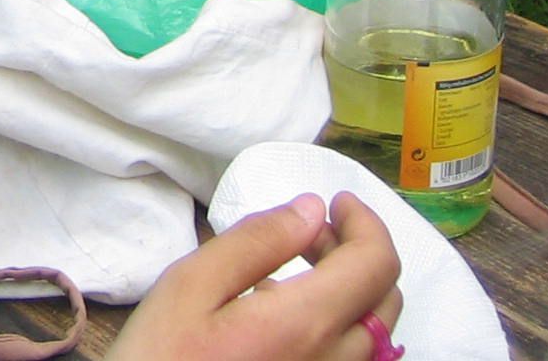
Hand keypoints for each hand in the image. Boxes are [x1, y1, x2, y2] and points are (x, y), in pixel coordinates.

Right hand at [109, 193, 404, 360]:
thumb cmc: (162, 356)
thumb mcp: (191, 284)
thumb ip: (256, 241)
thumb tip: (312, 210)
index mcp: (306, 324)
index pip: (376, 264)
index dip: (365, 222)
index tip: (335, 202)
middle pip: (385, 299)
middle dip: (356, 252)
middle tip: (307, 232)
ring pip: (375, 334)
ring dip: (352, 290)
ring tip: (295, 272)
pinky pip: (352, 360)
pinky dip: (340, 326)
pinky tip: (288, 318)